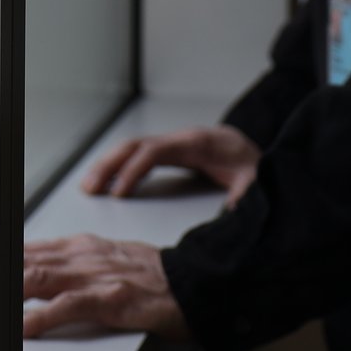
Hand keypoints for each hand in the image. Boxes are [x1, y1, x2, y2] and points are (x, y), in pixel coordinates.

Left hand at [21, 234, 188, 340]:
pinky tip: (22, 326)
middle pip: (26, 261)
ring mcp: (93, 275)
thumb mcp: (106, 259)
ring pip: (38, 278)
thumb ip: (73, 263)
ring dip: (9, 291)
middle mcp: (81, 256)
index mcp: (80, 246)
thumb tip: (40, 270)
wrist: (191, 282)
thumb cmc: (152, 276)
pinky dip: (39, 317)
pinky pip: (65, 307)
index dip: (0, 258)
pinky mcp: (107, 299)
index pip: (29, 249)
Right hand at [82, 124, 260, 204]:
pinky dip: (121, 166)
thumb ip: (246, 196)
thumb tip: (232, 211)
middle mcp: (181, 139)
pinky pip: (140, 156)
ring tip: (90, 186)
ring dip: (109, 165)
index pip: (155, 151)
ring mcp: (175, 143)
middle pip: (136, 145)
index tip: (119, 193)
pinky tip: (110, 182)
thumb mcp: (258, 182)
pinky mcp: (174, 152)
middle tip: (90, 188)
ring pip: (133, 148)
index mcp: (197, 144)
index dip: (134, 170)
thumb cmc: (255, 167)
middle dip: (109, 165)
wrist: (260, 154)